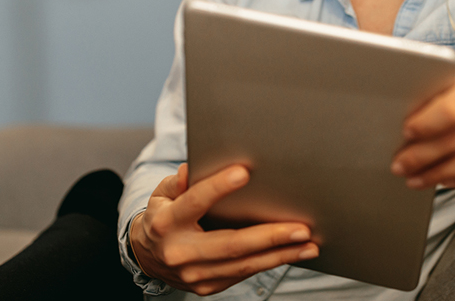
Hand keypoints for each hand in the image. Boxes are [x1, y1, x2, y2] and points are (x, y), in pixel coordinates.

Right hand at [129, 163, 318, 295]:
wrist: (146, 256)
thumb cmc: (161, 217)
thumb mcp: (161, 193)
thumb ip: (179, 181)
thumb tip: (193, 168)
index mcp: (166, 223)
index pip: (194, 202)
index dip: (218, 187)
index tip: (244, 172)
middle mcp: (179, 252)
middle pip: (230, 244)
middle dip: (270, 236)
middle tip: (301, 228)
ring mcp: (194, 274)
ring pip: (243, 264)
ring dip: (280, 255)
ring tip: (308, 244)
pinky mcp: (207, 287)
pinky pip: (243, 273)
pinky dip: (269, 262)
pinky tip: (291, 253)